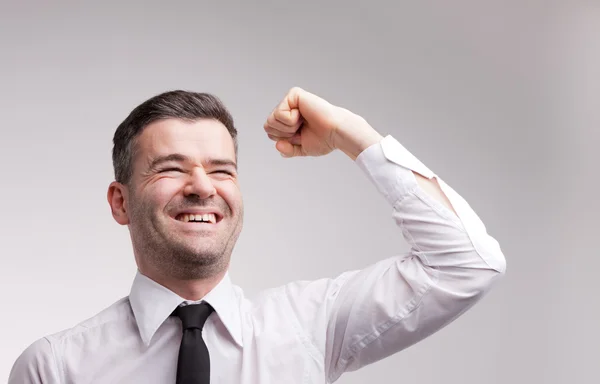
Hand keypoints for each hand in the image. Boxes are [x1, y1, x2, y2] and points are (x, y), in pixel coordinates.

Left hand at [263, 87, 382, 159]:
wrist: (336, 133)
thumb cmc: (324, 139)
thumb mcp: (301, 149)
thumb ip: (287, 150)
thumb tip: (277, 145)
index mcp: (288, 120)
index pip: (270, 132)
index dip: (284, 140)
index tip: (300, 136)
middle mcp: (287, 108)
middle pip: (268, 126)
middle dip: (284, 134)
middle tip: (301, 129)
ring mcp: (290, 100)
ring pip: (271, 120)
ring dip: (288, 128)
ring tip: (303, 122)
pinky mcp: (294, 94)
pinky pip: (279, 113)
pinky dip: (290, 120)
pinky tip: (303, 115)